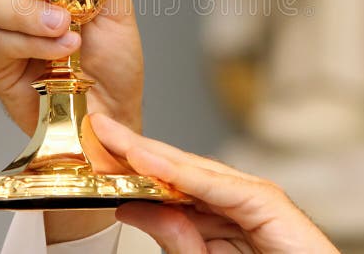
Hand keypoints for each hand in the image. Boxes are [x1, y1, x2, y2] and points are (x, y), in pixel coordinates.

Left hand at [90, 113, 340, 253]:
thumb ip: (174, 235)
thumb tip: (132, 205)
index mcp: (215, 212)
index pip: (166, 182)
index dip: (130, 163)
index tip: (95, 149)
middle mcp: (232, 197)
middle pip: (175, 167)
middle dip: (134, 148)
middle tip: (97, 127)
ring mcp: (252, 195)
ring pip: (192, 170)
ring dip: (150, 154)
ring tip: (113, 139)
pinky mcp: (268, 202)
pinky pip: (217, 186)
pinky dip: (182, 174)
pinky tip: (150, 163)